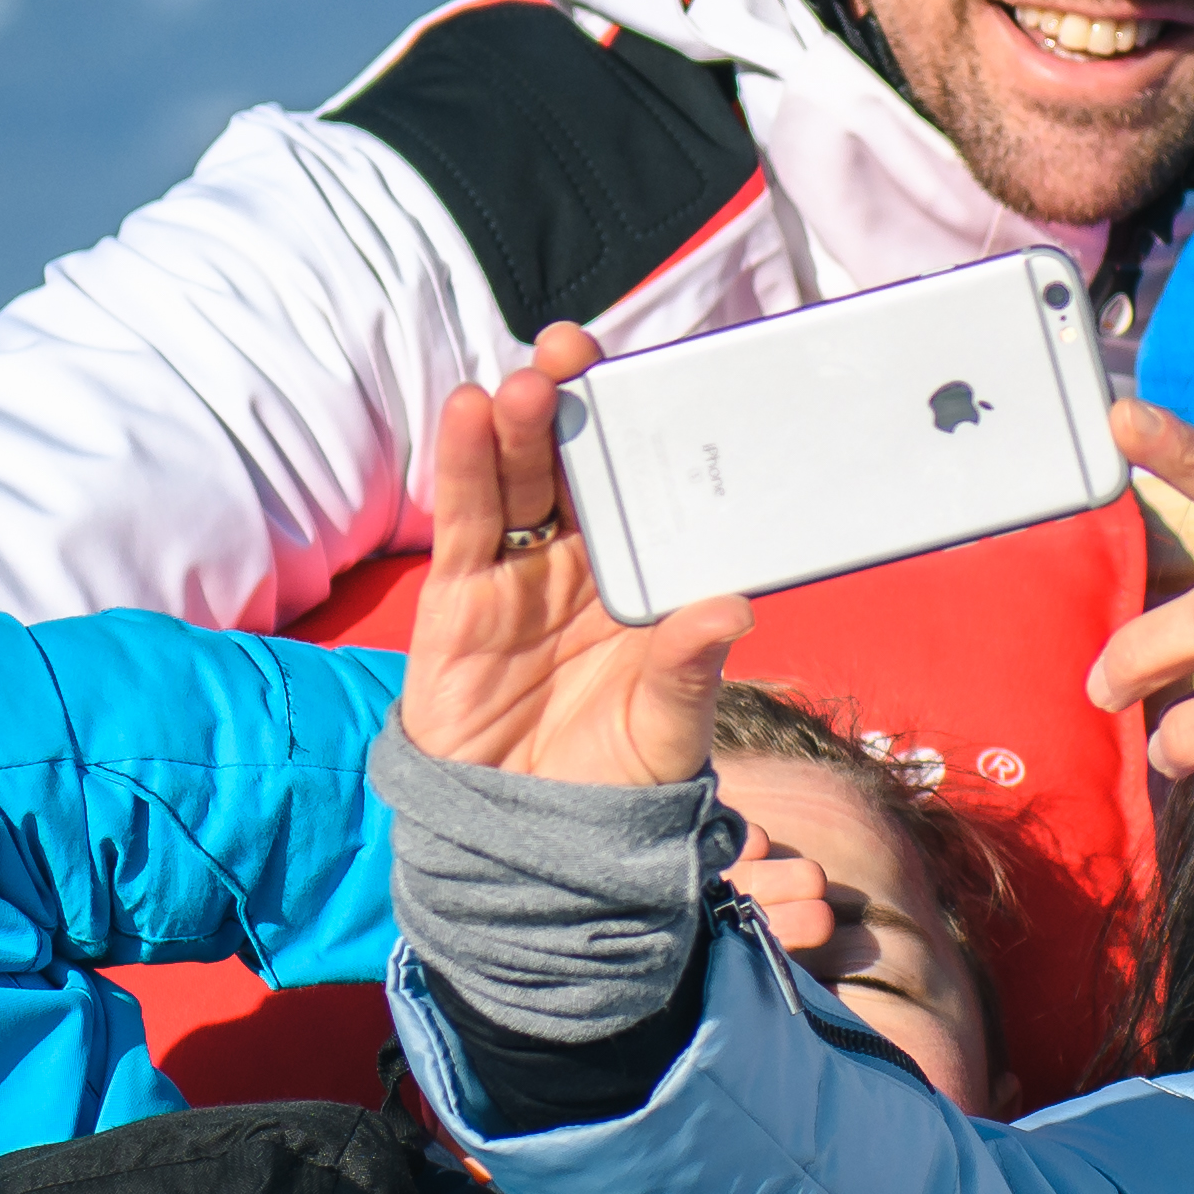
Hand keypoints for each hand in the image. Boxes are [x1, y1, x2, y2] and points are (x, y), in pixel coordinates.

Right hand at [391, 333, 740, 794]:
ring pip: (516, 477)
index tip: (656, 376)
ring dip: (519, 424)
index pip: (646, 486)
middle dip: (573, 401)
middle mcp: (581, 561)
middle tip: (576, 349)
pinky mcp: (459, 594)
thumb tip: (733, 607)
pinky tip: (468, 412)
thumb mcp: (666, 730)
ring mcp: (519, 571)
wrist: (527, 843)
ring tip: (529, 383)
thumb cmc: (612, 782)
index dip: (645, 429)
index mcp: (642, 580)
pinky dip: (462, 462)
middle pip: (575, 462)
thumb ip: (689, 669)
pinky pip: (463, 519)